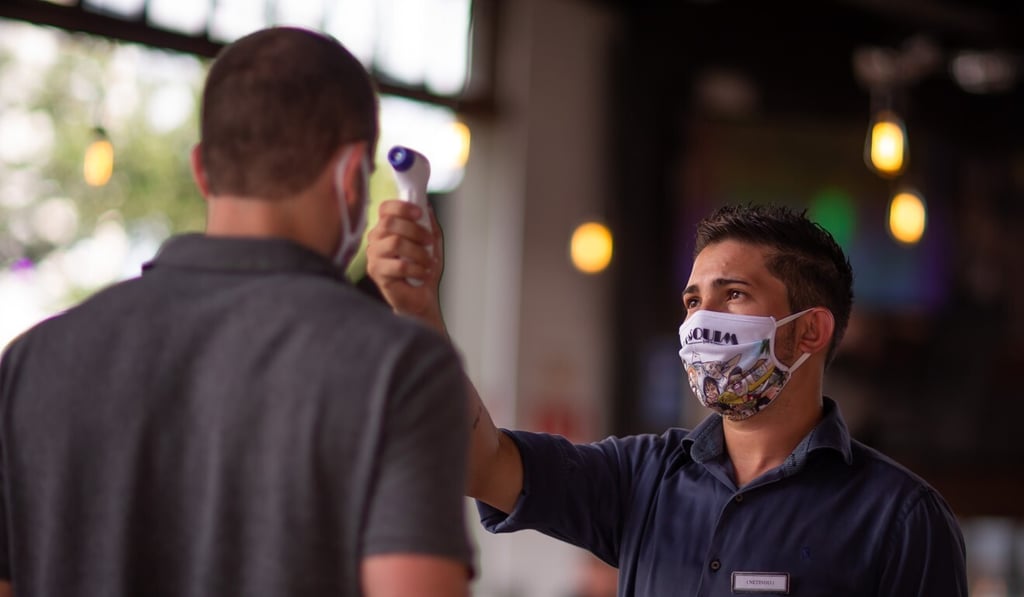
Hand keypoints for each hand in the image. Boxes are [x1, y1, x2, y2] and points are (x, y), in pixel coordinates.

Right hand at [366, 199, 446, 332]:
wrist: (422, 297)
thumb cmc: (423, 269)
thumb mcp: (431, 242)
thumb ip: (428, 223)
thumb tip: (427, 207)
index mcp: (386, 228)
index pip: (385, 208)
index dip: (402, 207)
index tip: (419, 213)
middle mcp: (376, 239)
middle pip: (390, 223)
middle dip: (416, 231)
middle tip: (429, 242)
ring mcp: (374, 256)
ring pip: (395, 243)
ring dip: (418, 252)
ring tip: (428, 262)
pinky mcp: (376, 273)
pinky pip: (398, 265)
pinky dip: (416, 269)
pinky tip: (422, 273)